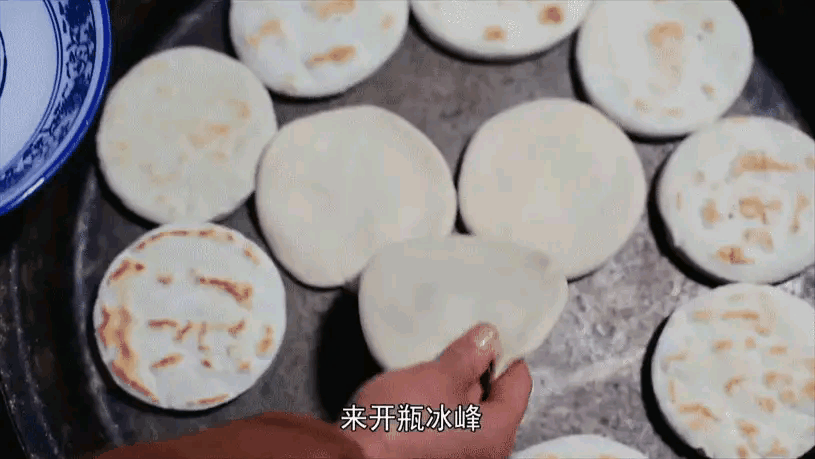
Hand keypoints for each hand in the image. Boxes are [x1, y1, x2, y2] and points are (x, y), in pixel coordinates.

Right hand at [340, 323, 531, 458]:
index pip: (519, 385)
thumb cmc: (400, 421)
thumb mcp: (438, 377)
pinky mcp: (435, 456)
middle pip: (496, 400)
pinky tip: (423, 387)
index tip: (493, 334)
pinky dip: (443, 405)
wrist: (354, 454)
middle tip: (463, 342)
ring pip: (471, 413)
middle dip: (480, 370)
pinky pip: (450, 425)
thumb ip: (469, 356)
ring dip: (458, 387)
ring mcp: (459, 456)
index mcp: (497, 434)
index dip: (508, 354)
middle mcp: (485, 452)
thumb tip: (489, 338)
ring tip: (439, 361)